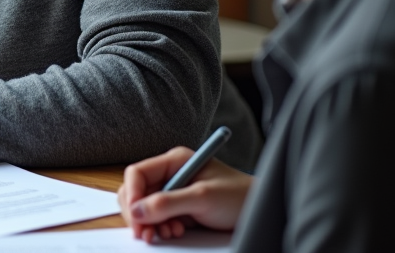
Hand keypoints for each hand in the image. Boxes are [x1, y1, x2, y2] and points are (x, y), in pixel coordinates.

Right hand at [117, 146, 252, 242]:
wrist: (263, 212)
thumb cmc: (239, 196)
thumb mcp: (203, 198)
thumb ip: (168, 203)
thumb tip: (137, 211)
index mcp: (174, 161)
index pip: (137, 174)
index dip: (132, 194)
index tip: (135, 216)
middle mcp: (171, 174)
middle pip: (137, 192)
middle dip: (139, 213)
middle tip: (146, 233)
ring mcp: (175, 192)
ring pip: (146, 208)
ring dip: (151, 223)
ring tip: (168, 233)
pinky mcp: (180, 209)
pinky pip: (159, 218)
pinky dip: (161, 228)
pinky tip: (175, 232)